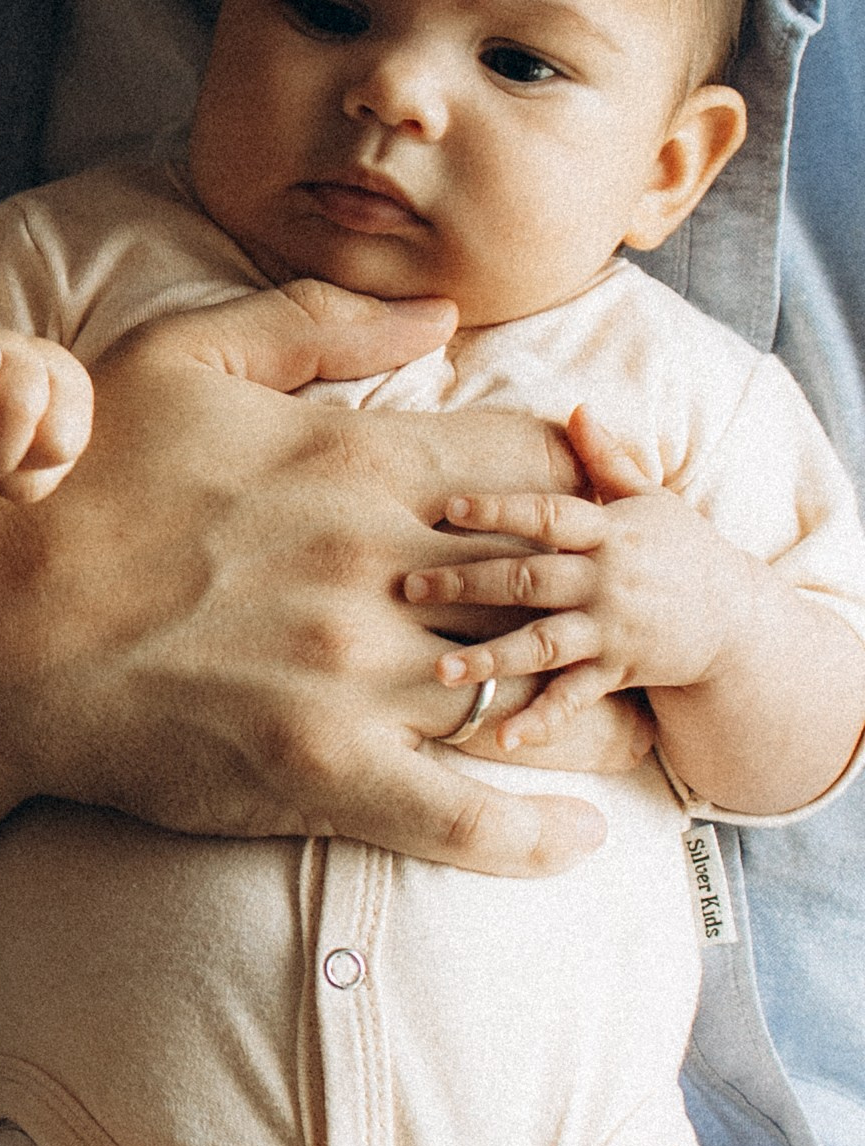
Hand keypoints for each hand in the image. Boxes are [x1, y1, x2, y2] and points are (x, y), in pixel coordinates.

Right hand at [0, 278, 628, 874]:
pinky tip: (575, 838)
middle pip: (559, 573)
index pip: (543, 460)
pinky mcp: (321, 770)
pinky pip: (467, 817)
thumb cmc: (71, 487)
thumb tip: (442, 312)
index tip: (585, 507)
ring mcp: (352, 674)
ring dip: (574, 702)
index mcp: (356, 459)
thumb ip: (318, 324)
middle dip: (598, 592)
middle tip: (612, 614)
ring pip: (526, 687)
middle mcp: (376, 565)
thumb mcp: (180, 357)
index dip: (587, 481)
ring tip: (604, 712)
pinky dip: (536, 836)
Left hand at [406, 406, 752, 754]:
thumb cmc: (683, 551)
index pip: (548, 514)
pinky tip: (503, 737)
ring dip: (491, 658)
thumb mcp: (652, 500)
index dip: (500, 509)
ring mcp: (613, 628)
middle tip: (408, 587)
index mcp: (609, 531)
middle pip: (530, 578)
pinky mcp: (621, 671)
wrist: (738, 618)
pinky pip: (576, 699)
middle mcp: (607, 579)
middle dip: (468, 583)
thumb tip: (577, 408)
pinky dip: (542, 720)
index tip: (447, 508)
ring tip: (440, 670)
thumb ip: (608, 459)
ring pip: (545, 643)